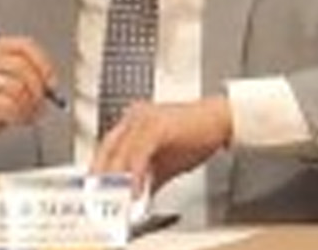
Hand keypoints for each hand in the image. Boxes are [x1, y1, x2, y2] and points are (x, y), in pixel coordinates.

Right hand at [0, 35, 58, 157]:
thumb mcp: (4, 82)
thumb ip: (26, 75)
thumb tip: (50, 80)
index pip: (23, 45)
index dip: (42, 63)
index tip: (51, 82)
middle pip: (22, 66)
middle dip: (38, 88)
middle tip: (40, 104)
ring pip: (18, 87)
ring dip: (29, 105)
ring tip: (27, 114)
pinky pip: (11, 106)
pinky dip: (21, 116)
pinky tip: (18, 120)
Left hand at [90, 97, 231, 194]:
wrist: (220, 121)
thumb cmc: (196, 136)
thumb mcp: (165, 163)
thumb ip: (147, 178)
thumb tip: (134, 199)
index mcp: (133, 122)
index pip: (107, 148)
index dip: (99, 171)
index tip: (97, 191)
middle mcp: (135, 117)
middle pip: (108, 149)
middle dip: (102, 176)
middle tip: (100, 199)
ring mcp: (144, 119)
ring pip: (121, 152)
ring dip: (117, 179)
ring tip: (116, 200)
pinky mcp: (157, 126)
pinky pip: (139, 153)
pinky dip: (136, 175)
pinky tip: (136, 190)